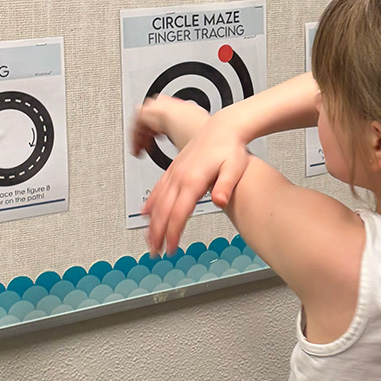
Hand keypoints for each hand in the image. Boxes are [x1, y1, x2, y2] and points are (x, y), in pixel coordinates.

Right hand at [135, 101, 250, 254]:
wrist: (224, 128)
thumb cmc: (231, 147)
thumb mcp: (235, 167)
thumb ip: (226, 185)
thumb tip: (220, 200)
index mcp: (193, 180)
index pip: (178, 213)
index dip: (172, 234)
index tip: (171, 249)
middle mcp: (180, 176)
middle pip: (163, 211)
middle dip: (157, 234)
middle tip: (155, 252)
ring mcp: (176, 172)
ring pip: (157, 201)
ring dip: (151, 223)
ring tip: (149, 240)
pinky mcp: (175, 169)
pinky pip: (157, 188)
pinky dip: (150, 203)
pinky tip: (146, 213)